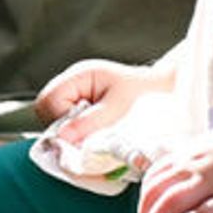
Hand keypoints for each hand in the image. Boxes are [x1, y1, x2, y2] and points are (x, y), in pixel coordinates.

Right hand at [34, 55, 155, 149]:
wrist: (167, 92)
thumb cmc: (146, 94)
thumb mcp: (120, 108)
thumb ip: (90, 122)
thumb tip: (62, 137)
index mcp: (80, 75)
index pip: (50, 100)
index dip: (61, 120)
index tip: (81, 135)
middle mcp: (72, 83)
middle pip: (45, 109)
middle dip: (63, 127)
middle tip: (87, 137)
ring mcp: (75, 95)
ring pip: (53, 118)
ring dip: (71, 132)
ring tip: (96, 135)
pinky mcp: (81, 107)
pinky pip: (67, 123)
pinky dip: (78, 133)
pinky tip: (96, 135)